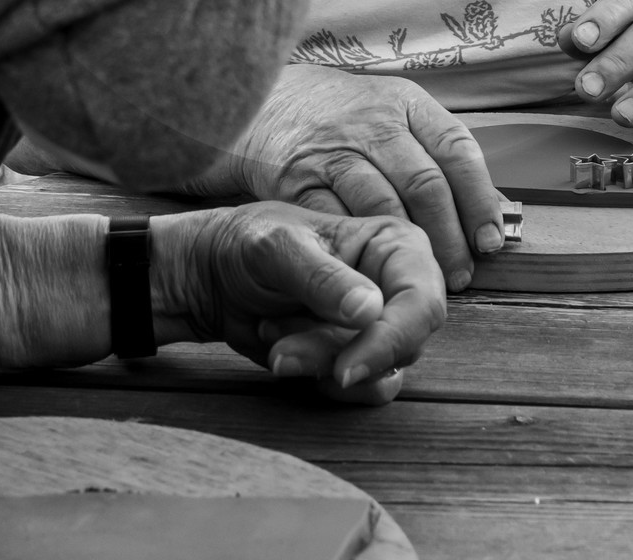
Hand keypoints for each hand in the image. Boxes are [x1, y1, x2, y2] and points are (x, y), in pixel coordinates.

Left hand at [151, 202, 445, 403]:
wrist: (209, 275)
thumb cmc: (246, 243)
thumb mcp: (277, 249)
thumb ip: (324, 278)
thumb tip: (371, 310)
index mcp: (391, 243)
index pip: (423, 300)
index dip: (393, 338)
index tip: (345, 368)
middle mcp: (394, 285)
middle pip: (403, 343)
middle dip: (338, 354)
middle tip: (282, 350)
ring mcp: (377, 324)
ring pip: (378, 372)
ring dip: (319, 366)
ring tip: (273, 337)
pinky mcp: (355, 355)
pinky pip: (357, 390)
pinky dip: (315, 379)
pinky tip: (280, 349)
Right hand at [185, 64, 506, 290]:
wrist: (264, 98)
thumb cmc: (341, 114)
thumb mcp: (392, 109)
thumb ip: (435, 151)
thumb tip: (492, 210)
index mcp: (404, 103)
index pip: (456, 149)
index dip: (479, 199)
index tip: (490, 240)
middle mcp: (372, 124)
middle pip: (424, 184)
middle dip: (449, 237)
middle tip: (460, 274)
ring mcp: (334, 151)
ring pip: (383, 207)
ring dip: (408, 250)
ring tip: (423, 278)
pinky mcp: (297, 180)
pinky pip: (334, 222)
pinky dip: (356, 254)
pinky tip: (372, 274)